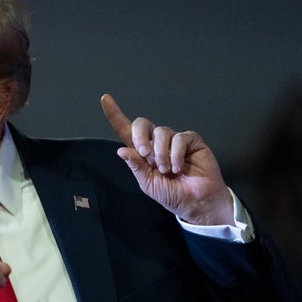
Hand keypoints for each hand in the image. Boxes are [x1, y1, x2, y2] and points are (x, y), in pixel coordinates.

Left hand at [100, 94, 233, 225]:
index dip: (115, 115)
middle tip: (145, 153)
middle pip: (141, 124)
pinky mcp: (191, 140)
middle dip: (140, 136)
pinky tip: (178, 167)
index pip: (126, 130)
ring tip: (167, 170)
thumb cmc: (173, 194)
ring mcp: (174, 140)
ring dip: (161, 153)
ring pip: (161, 132)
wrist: (196, 202)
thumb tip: (121, 150)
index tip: (105, 99)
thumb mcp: (148, 183)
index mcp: (142, 152)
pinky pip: (179, 138)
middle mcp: (157, 143)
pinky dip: (176, 153)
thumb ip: (136, 166)